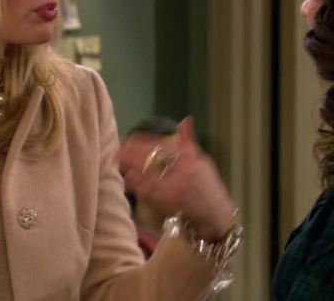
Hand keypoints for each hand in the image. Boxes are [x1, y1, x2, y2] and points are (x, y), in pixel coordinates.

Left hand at [118, 116, 234, 239]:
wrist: (217, 214)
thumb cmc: (208, 186)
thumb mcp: (202, 160)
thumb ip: (189, 141)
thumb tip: (186, 120)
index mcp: (190, 156)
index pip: (161, 143)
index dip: (141, 142)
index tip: (126, 140)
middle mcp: (184, 168)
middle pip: (151, 156)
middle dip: (131, 153)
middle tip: (116, 151)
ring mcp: (178, 184)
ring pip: (148, 172)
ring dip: (132, 167)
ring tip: (118, 162)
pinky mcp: (172, 199)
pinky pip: (151, 190)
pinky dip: (138, 183)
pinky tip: (128, 179)